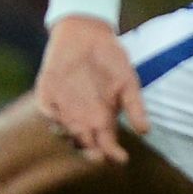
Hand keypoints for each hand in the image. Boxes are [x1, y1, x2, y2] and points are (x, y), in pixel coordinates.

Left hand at [34, 15, 148, 163]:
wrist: (85, 34)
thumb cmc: (111, 58)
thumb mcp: (128, 80)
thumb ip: (135, 106)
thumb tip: (145, 131)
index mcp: (103, 117)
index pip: (107, 143)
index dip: (113, 153)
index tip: (121, 158)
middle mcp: (82, 118)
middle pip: (85, 143)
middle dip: (91, 152)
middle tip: (97, 155)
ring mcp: (63, 109)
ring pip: (65, 133)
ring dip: (71, 138)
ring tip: (81, 137)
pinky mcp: (47, 98)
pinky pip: (48, 113)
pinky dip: (52, 118)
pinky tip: (60, 120)